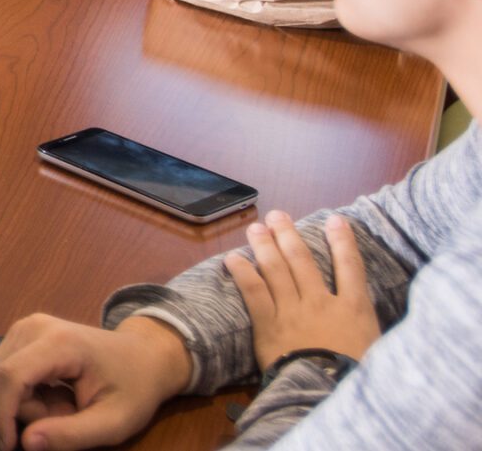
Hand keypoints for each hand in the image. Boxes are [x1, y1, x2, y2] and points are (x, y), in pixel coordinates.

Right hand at [0, 313, 189, 450]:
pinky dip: (24, 392)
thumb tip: (26, 442)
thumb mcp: (114, 423)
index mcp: (60, 342)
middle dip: (27, 411)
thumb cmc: (135, 389)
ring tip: (64, 406)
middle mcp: (34, 326)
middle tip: (69, 418)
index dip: (1, 414)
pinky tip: (52, 393)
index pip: (11, 376)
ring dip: (26, 403)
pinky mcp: (22, 332)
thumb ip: (71, 435)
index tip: (10, 446)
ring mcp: (26, 326)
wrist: (145, 356)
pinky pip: (5, 371)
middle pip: (3, 379)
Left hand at [228, 211, 380, 371]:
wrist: (326, 392)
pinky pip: (254, 292)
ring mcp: (293, 311)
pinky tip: (233, 258)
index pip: (350, 266)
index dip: (343, 242)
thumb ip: (367, 326)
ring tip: (256, 228)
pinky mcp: (269, 324)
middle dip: (289, 235)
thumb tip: (366, 312)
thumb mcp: (377, 348)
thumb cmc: (357, 377)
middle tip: (278, 216)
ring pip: (276, 270)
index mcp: (354, 308)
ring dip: (265, 245)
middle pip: (303, 260)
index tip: (336, 220)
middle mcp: (321, 302)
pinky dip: (243, 273)